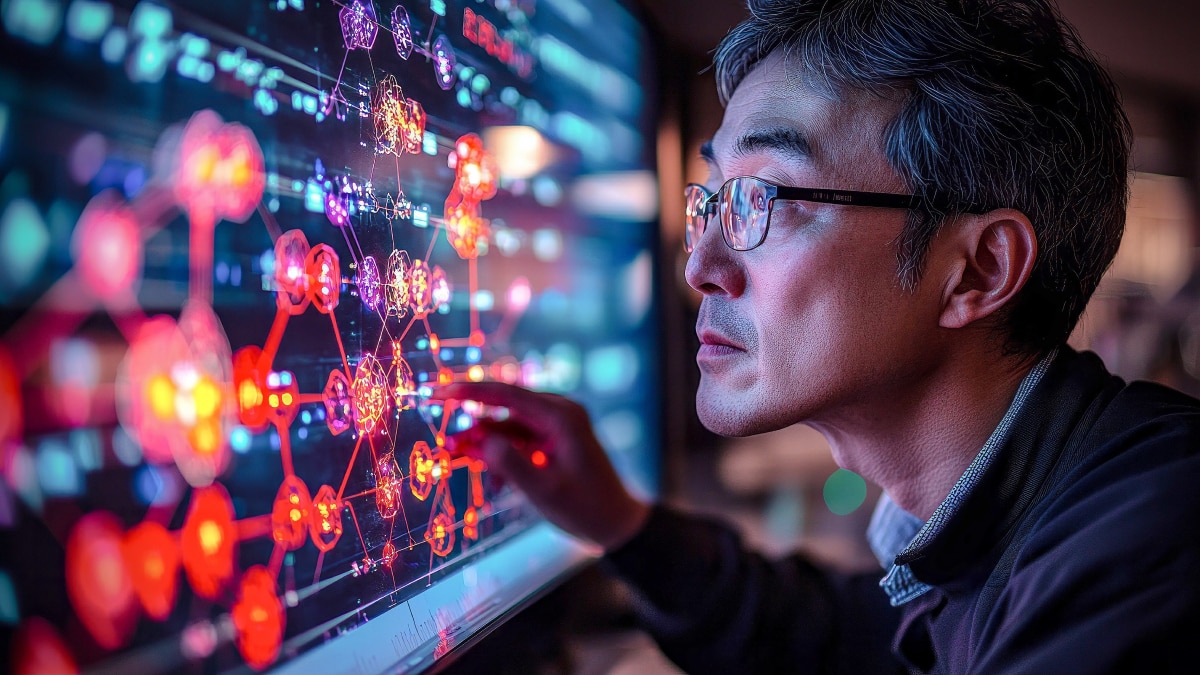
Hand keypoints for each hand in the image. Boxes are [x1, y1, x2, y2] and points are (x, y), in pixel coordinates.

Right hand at [435, 382, 650, 550]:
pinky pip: (517, 442)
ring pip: (506, 428)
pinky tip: (495, 484)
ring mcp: (555, 426)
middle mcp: (558, 413)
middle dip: (472, 428)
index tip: (437, 393)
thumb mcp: (544, 490)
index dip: (468, 392)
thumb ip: (511, 464)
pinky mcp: (551, 441)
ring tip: (455, 462)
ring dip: (484, 447)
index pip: (506, 394)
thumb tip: (481, 440)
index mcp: (561, 416)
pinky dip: (502, 458)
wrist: (616, 524)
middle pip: (502, 409)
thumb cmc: (585, 508)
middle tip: (445, 446)